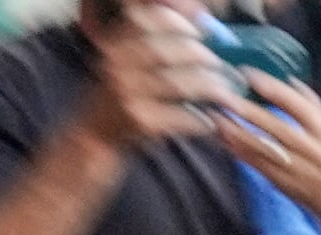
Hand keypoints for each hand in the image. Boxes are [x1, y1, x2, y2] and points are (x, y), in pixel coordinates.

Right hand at [87, 0, 233, 146]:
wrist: (96, 133)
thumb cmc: (122, 92)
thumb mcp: (129, 59)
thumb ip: (156, 38)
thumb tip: (198, 15)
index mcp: (117, 44)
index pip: (146, 21)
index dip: (177, 22)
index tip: (199, 30)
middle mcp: (118, 64)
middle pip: (166, 51)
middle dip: (200, 55)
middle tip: (218, 65)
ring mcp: (128, 93)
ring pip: (178, 83)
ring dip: (208, 87)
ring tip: (224, 93)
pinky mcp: (141, 120)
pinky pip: (180, 116)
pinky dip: (200, 119)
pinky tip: (210, 122)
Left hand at [221, 70, 320, 227]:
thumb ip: (312, 103)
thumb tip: (290, 78)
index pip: (297, 104)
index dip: (272, 87)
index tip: (248, 73)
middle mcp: (311, 149)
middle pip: (275, 126)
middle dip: (248, 110)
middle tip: (223, 95)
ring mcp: (296, 168)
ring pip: (262, 146)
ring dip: (236, 131)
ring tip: (216, 115)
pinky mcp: (282, 182)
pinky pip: (256, 163)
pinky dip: (237, 150)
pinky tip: (222, 137)